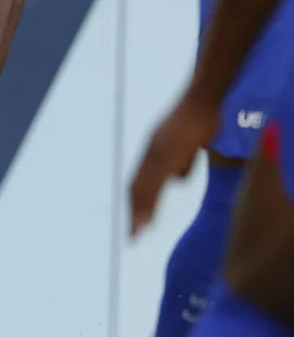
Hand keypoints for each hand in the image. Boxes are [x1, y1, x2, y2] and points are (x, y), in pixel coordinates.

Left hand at [129, 93, 219, 236]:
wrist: (204, 99)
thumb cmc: (202, 118)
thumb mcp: (190, 145)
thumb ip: (183, 162)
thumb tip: (177, 181)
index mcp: (154, 152)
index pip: (141, 182)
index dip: (138, 203)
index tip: (137, 222)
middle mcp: (149, 153)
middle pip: (136, 188)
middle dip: (134, 213)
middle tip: (133, 237)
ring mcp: (155, 153)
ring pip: (141, 188)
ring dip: (139, 213)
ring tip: (138, 234)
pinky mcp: (165, 154)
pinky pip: (154, 182)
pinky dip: (149, 201)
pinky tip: (149, 214)